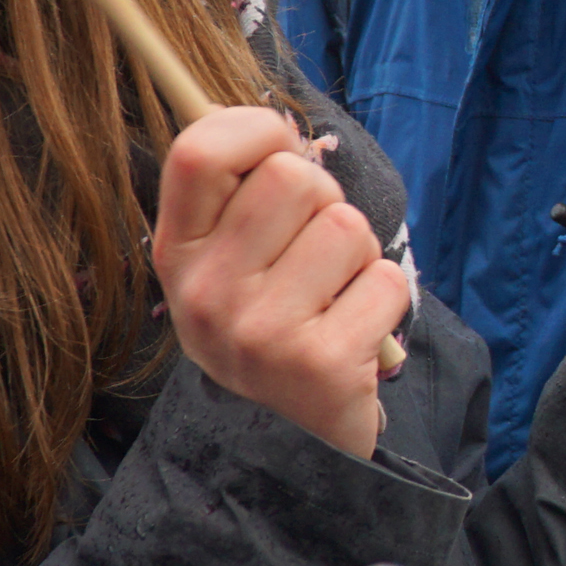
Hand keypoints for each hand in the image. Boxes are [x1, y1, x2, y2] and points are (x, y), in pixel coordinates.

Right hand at [154, 105, 411, 456]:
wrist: (290, 442)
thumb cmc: (274, 324)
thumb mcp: (234, 260)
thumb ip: (244, 191)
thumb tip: (279, 124)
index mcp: (176, 255)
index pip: (199, 149)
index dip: (256, 130)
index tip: (280, 151)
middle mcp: (205, 294)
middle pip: (293, 177)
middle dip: (325, 203)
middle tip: (314, 256)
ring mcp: (259, 333)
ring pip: (348, 225)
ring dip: (360, 255)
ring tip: (333, 298)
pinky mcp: (321, 365)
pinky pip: (389, 279)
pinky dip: (386, 298)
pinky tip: (356, 332)